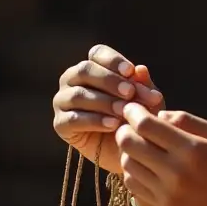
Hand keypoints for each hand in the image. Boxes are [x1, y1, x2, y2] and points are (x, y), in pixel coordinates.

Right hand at [52, 44, 164, 173]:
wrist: (130, 151)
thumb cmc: (137, 118)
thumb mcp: (146, 101)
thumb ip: (144, 85)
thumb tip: (140, 70)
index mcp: (92, 67)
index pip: (97, 54)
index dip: (112, 60)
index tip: (130, 71)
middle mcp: (72, 80)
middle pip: (85, 70)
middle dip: (109, 81)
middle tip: (130, 93)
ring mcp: (63, 101)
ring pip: (78, 95)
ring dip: (104, 102)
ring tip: (124, 112)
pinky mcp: (60, 124)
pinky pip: (73, 118)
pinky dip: (95, 121)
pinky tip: (113, 125)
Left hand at [114, 103, 206, 205]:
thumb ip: (190, 121)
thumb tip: (159, 115)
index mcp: (194, 150)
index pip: (146, 126)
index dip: (134, 112)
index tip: (133, 106)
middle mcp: (177, 173)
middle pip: (129, 144)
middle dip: (125, 128)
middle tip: (131, 124)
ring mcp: (168, 194)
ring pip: (127, 164)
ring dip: (128, 150)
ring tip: (140, 144)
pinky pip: (133, 184)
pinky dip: (133, 170)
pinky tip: (145, 164)